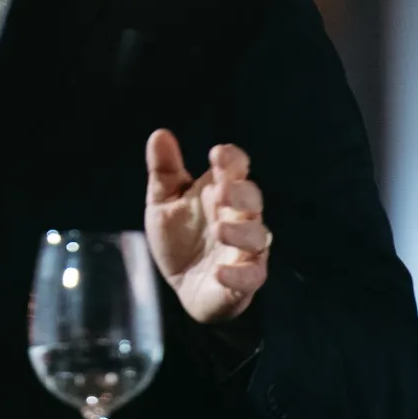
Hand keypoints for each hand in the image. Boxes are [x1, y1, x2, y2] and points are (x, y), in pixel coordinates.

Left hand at [143, 128, 270, 323]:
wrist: (181, 284)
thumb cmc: (179, 237)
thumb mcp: (163, 202)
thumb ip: (164, 170)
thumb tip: (160, 133)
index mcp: (221, 192)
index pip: (236, 168)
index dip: (232, 160)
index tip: (217, 154)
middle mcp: (239, 217)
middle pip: (253, 199)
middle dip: (242, 193)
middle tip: (223, 192)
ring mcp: (245, 249)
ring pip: (257, 236)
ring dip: (241, 233)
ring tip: (219, 230)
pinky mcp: (245, 280)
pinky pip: (251, 276)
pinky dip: (239, 274)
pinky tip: (219, 272)